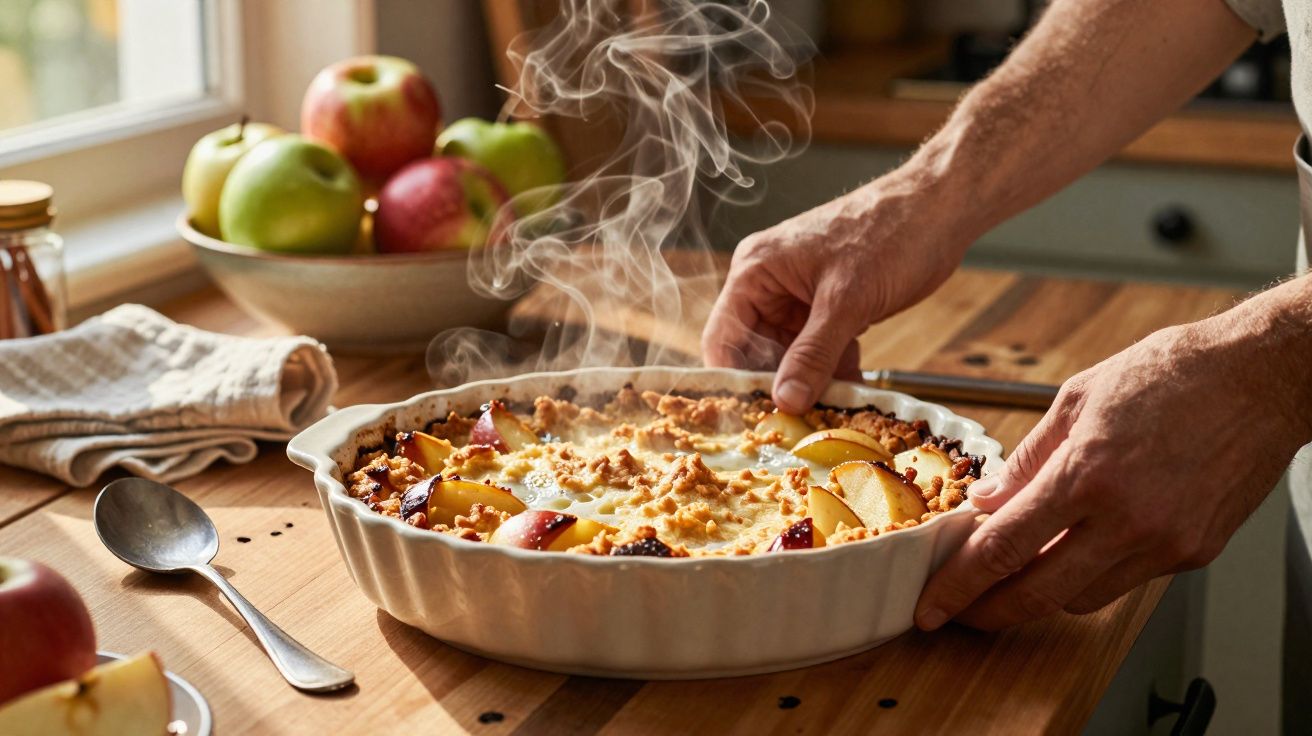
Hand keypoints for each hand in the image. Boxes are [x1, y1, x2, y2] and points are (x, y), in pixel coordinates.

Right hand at [701, 174, 972, 412]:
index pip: (724, 337)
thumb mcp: (846, 301)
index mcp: (756, 270)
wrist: (941, 209)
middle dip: (777, 387)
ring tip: (827, 416)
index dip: (734, 380)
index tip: (753, 419)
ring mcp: (800, 295)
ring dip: (808, 383)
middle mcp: (770, 283)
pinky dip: (833, 371)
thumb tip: (785, 400)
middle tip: (795, 425)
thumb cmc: (890, 234)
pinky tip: (850, 396)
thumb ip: (812, 353)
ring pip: (790, 354)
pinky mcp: (829, 305)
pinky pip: (819, 348)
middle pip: (755, 351)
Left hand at [915, 301, 1311, 630]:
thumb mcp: (1078, 398)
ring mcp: (1165, 543)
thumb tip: (990, 499)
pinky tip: (1080, 547)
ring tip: (1017, 572)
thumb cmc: (1172, 374)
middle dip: (989, 612)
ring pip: (1083, 597)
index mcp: (1087, 474)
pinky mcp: (1195, 552)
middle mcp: (1127, 519)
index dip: (960, 585)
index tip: (933, 605)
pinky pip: (1128, 580)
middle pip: (1039, 593)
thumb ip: (1029, 458)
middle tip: (959, 612)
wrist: (1261, 379)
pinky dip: (1094, 571)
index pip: (1004, 548)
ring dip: (1042, 591)